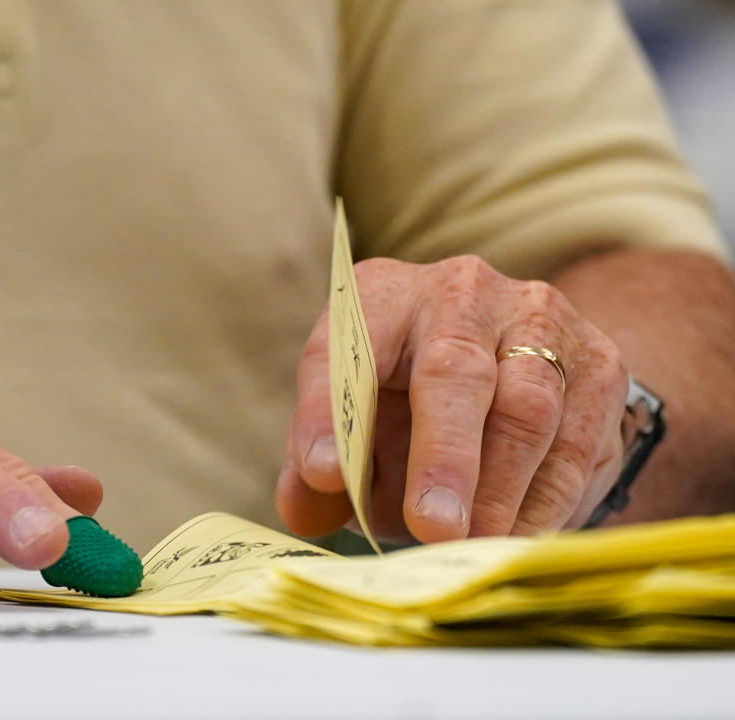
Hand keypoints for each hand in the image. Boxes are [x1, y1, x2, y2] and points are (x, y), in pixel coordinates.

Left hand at [276, 256, 627, 543]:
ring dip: (501, 490)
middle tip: (431, 527)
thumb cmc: (405, 403)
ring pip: (527, 406)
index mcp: (382, 296)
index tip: (318, 476)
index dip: (327, 411)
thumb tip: (305, 510)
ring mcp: (538, 320)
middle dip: (443, 456)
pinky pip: (577, 440)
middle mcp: (460, 291)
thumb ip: (318, 467)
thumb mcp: (353, 422)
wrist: (514, 364)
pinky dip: (546, 502)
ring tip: (472, 550)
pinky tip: (516, 541)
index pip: (346, 345)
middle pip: (454, 368)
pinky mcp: (598, 363)